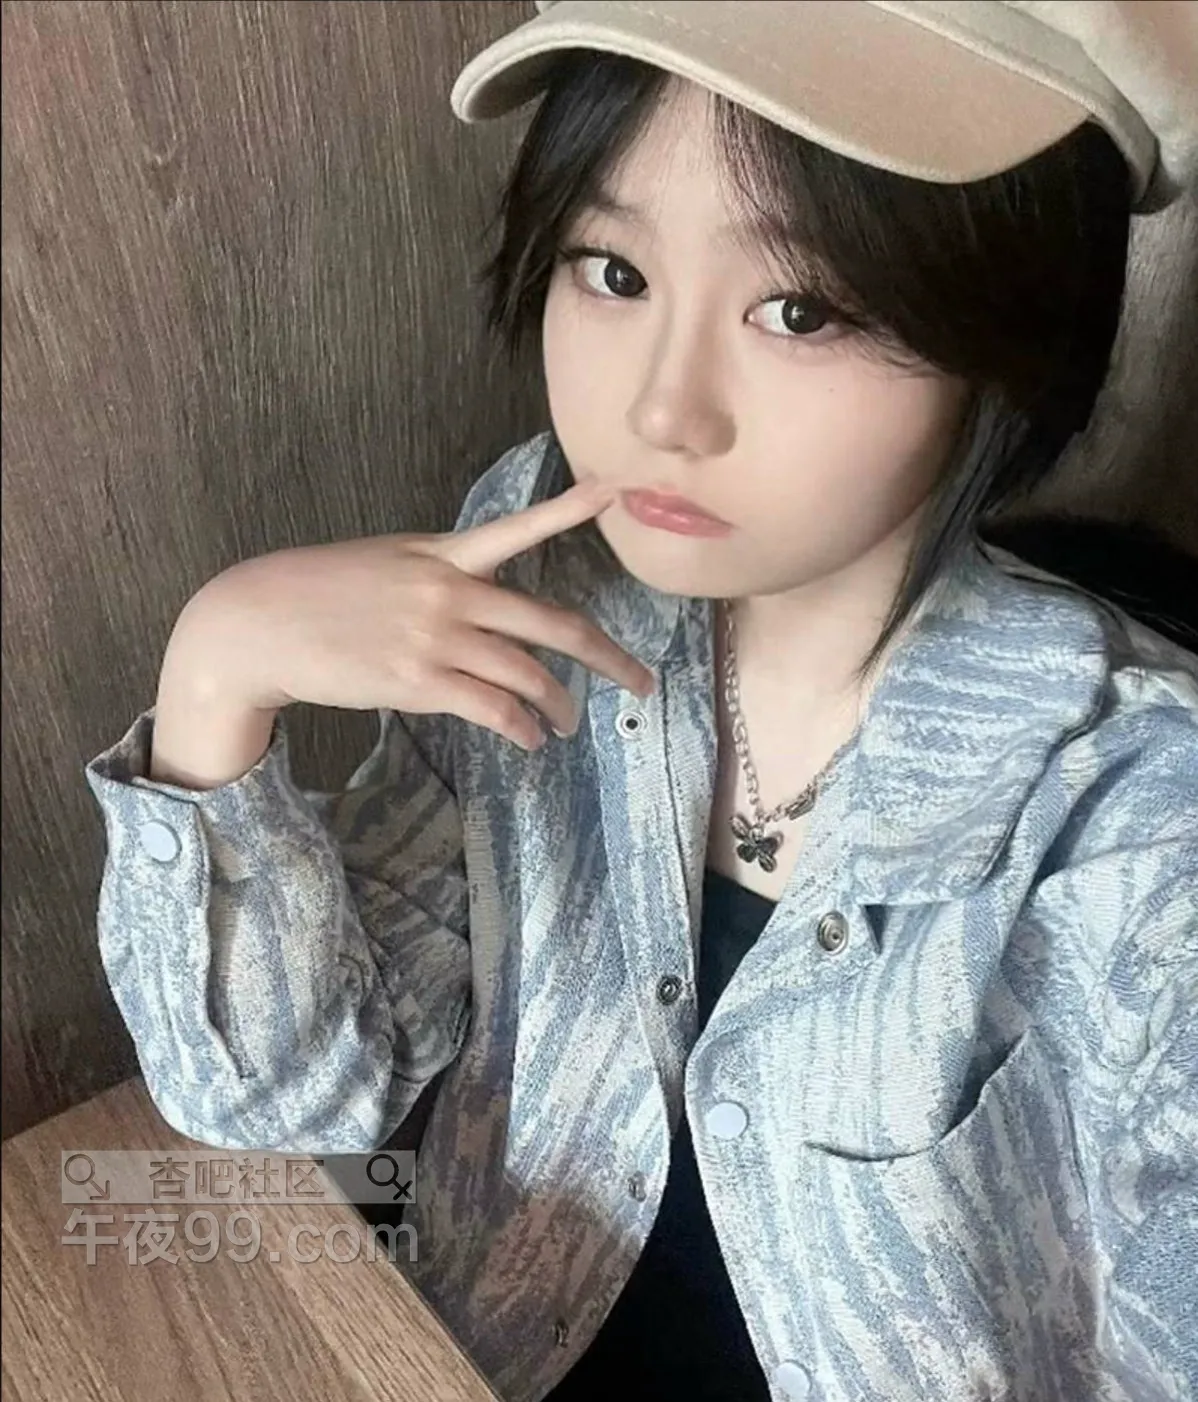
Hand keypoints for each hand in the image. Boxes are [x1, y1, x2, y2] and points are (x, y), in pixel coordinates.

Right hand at [167, 477, 653, 750]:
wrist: (258, 620)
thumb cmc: (319, 590)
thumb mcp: (387, 561)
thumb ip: (440, 576)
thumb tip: (479, 606)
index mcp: (444, 552)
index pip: (520, 527)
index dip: (571, 509)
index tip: (617, 493)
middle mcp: (451, 591)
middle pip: (552, 624)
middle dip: (608, 658)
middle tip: (641, 681)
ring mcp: (437, 637)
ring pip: (528, 675)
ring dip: (560, 705)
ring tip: (569, 721)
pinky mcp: (418, 681)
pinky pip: (493, 708)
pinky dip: (522, 727)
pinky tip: (530, 737)